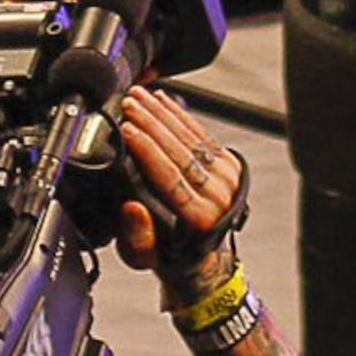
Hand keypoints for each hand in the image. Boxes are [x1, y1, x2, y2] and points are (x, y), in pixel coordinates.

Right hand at [112, 84, 247, 274]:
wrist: (205, 258)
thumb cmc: (173, 257)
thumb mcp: (146, 258)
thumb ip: (137, 238)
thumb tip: (130, 208)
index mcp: (200, 219)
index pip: (171, 177)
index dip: (147, 151)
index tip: (127, 130)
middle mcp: (218, 196)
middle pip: (181, 152)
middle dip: (152, 124)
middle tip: (129, 104)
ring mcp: (227, 178)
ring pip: (192, 138)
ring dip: (164, 114)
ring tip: (139, 97)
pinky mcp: (229, 165)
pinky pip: (203, 134)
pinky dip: (181, 115)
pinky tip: (163, 101)